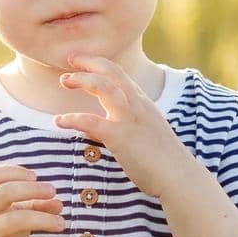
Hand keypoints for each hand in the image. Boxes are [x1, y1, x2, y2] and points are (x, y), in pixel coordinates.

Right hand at [0, 163, 64, 236]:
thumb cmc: (3, 234)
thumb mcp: (16, 216)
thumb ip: (36, 206)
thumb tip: (58, 204)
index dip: (13, 171)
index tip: (34, 176)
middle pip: (2, 193)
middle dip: (31, 190)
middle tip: (53, 192)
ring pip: (13, 220)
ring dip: (42, 219)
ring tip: (60, 223)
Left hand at [53, 53, 183, 197]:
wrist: (178, 176)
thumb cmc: (163, 161)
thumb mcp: (146, 135)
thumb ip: (124, 126)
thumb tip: (99, 129)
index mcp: (143, 103)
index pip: (120, 74)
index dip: (99, 64)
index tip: (82, 62)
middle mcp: (137, 105)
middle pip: (112, 71)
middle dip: (89, 62)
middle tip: (69, 61)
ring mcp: (129, 119)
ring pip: (104, 86)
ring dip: (83, 79)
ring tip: (65, 80)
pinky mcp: (120, 137)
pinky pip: (92, 121)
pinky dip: (73, 118)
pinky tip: (59, 120)